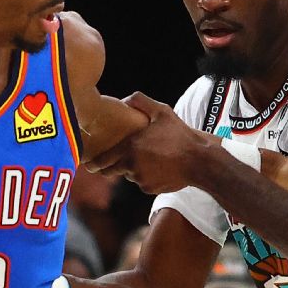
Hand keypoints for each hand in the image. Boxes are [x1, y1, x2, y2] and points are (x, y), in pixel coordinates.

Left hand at [83, 93, 217, 194]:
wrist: (199, 161)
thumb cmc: (180, 135)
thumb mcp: (162, 112)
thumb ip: (141, 102)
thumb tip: (125, 99)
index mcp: (130, 147)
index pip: (103, 159)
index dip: (93, 163)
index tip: (87, 165)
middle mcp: (131, 166)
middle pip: (111, 171)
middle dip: (109, 168)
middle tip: (105, 166)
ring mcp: (140, 179)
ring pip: (130, 175)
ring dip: (133, 169)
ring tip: (149, 159)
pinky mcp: (150, 188)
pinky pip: (143, 183)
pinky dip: (147, 177)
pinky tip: (159, 168)